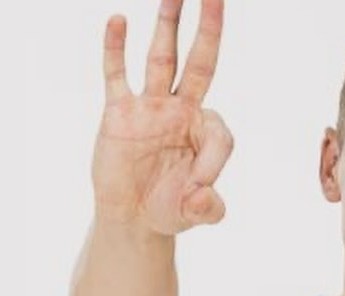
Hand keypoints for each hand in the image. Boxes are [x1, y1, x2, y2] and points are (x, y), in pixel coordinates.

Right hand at [93, 0, 231, 232]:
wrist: (132, 217)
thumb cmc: (169, 211)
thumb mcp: (194, 214)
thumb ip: (207, 207)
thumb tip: (204, 195)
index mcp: (205, 134)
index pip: (219, 131)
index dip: (213, 158)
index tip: (201, 188)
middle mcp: (181, 111)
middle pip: (200, 63)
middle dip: (209, 30)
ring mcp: (151, 107)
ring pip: (162, 57)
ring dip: (168, 24)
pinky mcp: (120, 111)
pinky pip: (118, 74)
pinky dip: (116, 49)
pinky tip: (118, 20)